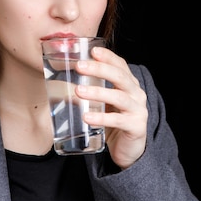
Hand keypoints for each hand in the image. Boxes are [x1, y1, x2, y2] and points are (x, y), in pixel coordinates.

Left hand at [75, 46, 147, 168]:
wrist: (128, 149)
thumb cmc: (113, 122)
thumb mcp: (103, 103)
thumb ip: (91, 90)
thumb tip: (63, 79)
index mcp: (129, 84)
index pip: (120, 65)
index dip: (108, 56)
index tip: (92, 50)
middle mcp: (136, 94)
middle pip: (120, 76)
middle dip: (99, 69)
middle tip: (79, 66)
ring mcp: (138, 110)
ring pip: (119, 97)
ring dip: (98, 92)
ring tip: (78, 91)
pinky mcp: (136, 127)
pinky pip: (118, 120)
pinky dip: (102, 118)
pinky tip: (87, 117)